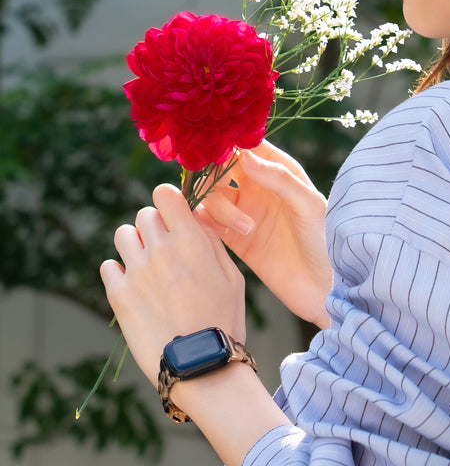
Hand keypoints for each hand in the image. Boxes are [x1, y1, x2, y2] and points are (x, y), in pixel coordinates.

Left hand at [100, 184, 246, 384]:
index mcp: (191, 240)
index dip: (169, 200)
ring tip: (147, 264)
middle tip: (165, 246)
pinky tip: (135, 285)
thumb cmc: (224, 319)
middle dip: (155, 225)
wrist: (200, 364)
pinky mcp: (118, 294)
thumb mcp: (232, 276)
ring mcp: (137, 271)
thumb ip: (211, 243)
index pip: (166, 194)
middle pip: (145, 214)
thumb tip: (195, 221)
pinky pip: (108, 266)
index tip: (174, 212)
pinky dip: (119, 271)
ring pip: (123, 235)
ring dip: (135, 243)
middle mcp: (161, 249)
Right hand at [195, 140, 331, 327]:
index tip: (215, 148)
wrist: (327, 289)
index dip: (229, 143)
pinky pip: (208, 223)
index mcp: (281, 173)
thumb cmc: (328, 241)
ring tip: (247, 229)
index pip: (248, 146)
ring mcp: (246, 213)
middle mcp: (260, 189)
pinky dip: (204, 222)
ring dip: (219, 207)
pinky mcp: (236, 240)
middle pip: (222, 168)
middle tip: (222, 187)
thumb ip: (279, 179)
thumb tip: (244, 156)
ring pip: (212, 195)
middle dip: (214, 174)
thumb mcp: (309, 205)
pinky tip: (218, 231)